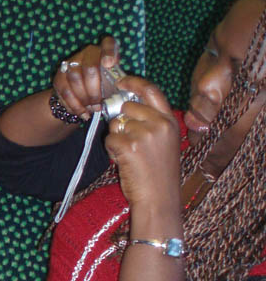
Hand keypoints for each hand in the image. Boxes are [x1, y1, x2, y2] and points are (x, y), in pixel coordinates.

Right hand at [53, 36, 119, 119]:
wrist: (82, 89)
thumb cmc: (104, 84)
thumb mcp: (114, 79)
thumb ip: (117, 80)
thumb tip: (120, 89)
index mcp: (104, 51)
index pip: (108, 43)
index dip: (108, 52)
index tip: (109, 64)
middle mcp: (86, 53)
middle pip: (89, 67)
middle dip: (94, 90)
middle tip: (98, 104)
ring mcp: (70, 63)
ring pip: (74, 78)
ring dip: (83, 98)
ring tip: (91, 110)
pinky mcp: (59, 76)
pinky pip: (64, 90)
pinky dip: (74, 104)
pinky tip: (82, 112)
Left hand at [103, 76, 181, 211]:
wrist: (159, 199)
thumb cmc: (158, 175)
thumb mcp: (164, 144)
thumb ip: (151, 124)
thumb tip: (125, 108)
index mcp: (171, 122)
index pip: (152, 91)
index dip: (134, 83)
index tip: (122, 81)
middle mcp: (160, 124)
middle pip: (127, 108)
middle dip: (120, 121)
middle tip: (127, 140)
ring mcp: (145, 134)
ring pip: (116, 124)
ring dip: (116, 138)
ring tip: (129, 155)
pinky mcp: (129, 146)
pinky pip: (110, 138)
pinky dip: (111, 149)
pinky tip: (122, 161)